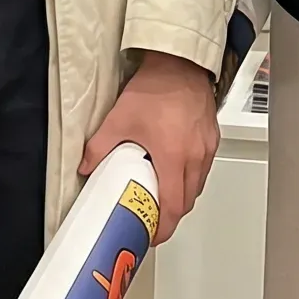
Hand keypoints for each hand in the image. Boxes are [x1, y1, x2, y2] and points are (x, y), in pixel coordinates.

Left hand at [79, 52, 218, 244]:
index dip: (163, 228)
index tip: (153, 235)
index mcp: (172, 157)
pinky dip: (191, 178)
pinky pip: (203, 169)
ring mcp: (206, 148)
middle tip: (153, 220)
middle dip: (171, 216)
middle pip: (187, 202)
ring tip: (162, 197)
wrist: (179, 64)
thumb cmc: (156, 88)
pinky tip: (175, 171)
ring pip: (197, 186)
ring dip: (182, 197)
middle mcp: (194, 157)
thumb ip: (99, 146)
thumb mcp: (119, 119)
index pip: (172, 206)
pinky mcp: (211, 139)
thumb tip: (86, 166)